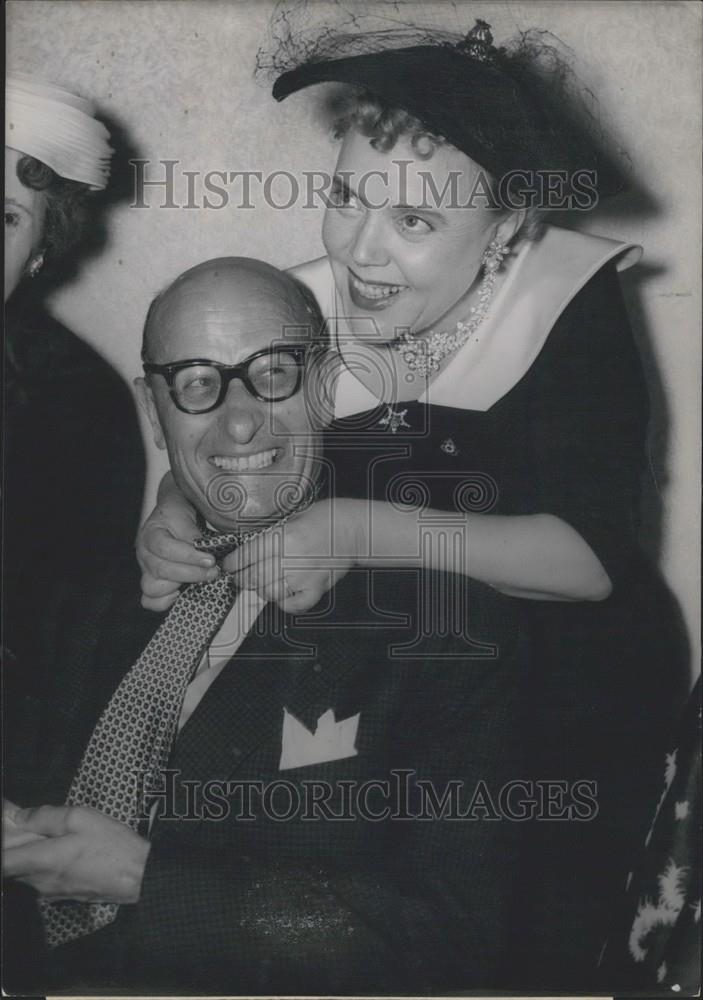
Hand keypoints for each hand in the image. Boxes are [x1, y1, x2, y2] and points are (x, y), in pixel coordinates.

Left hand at [2, 805, 150, 902]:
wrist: (138, 877)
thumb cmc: (112, 845)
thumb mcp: (81, 817)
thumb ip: (46, 816)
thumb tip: (20, 817)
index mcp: (42, 860)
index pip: (1, 863)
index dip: (0, 846)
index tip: (7, 831)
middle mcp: (40, 881)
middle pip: (11, 867)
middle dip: (12, 847)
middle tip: (23, 826)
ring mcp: (50, 891)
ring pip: (26, 872)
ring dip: (27, 855)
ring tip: (44, 835)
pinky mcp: (62, 895)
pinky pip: (41, 878)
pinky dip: (40, 864)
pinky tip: (58, 850)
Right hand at [137, 503, 218, 611]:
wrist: (171, 514)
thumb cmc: (178, 515)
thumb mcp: (185, 516)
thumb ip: (192, 535)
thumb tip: (202, 551)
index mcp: (150, 535)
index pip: (165, 548)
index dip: (189, 557)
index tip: (210, 559)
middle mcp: (144, 554)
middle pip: (161, 570)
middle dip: (191, 573)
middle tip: (213, 571)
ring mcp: (146, 571)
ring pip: (152, 588)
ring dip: (178, 587)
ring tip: (198, 580)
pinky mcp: (152, 583)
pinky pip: (149, 601)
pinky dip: (164, 602)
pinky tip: (180, 593)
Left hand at [224, 499, 363, 611]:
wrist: (354, 528)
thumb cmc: (326, 518)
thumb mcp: (293, 517)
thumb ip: (272, 534)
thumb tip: (249, 548)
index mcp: (283, 537)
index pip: (246, 556)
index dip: (232, 563)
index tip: (228, 565)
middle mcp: (291, 559)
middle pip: (253, 577)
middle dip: (241, 578)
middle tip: (239, 576)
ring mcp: (304, 577)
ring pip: (269, 593)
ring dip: (261, 590)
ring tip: (261, 583)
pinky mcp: (317, 588)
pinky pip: (293, 604)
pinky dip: (284, 603)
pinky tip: (283, 595)